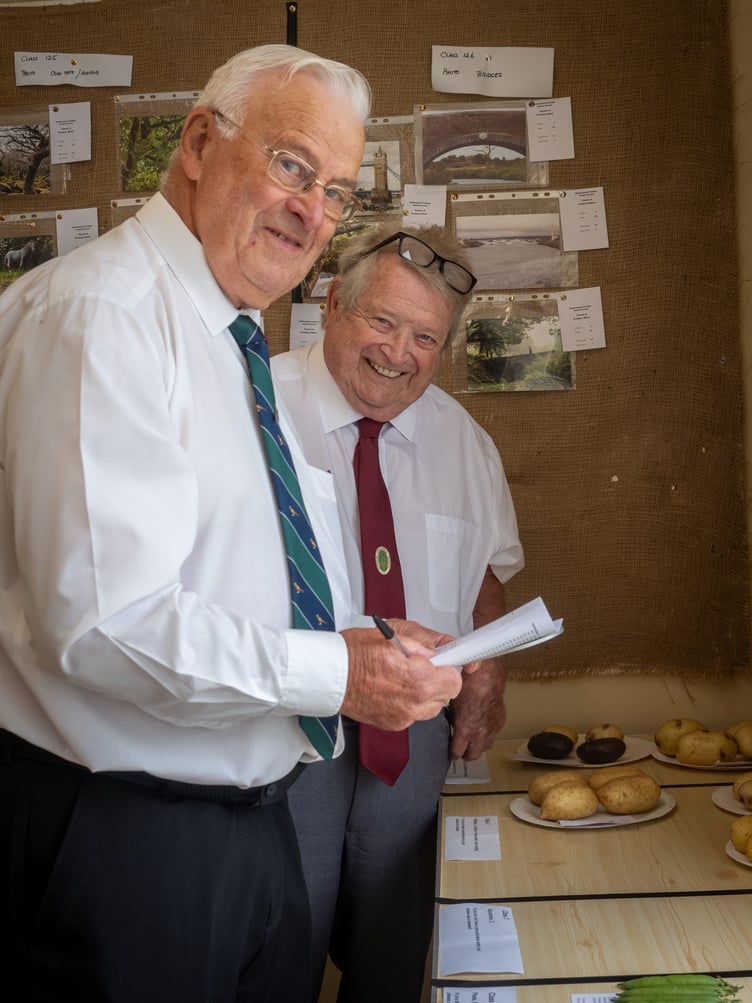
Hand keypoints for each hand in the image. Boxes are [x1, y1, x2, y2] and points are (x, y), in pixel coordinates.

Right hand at [339, 625, 461, 730]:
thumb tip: (439, 645)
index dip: (451, 667)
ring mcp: (404, 717)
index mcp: (418, 678)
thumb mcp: (391, 633)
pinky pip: (414, 713)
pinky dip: (410, 702)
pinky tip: (393, 687)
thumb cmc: (353, 654)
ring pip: (431, 707)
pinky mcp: (394, 724)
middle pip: (446, 695)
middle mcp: (414, 703)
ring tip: (404, 676)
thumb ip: (422, 640)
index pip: (455, 679)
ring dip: (426, 692)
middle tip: (420, 665)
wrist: (328, 677)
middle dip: (438, 679)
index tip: (448, 662)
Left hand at [448, 657, 506, 759]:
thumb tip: (453, 728)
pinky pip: (493, 734)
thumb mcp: (453, 707)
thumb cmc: (467, 687)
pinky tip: (483, 725)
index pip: (457, 752)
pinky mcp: (500, 723)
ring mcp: (492, 729)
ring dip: (479, 745)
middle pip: (473, 756)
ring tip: (473, 740)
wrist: (485, 677)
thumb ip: (454, 722)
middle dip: (466, 754)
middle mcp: (479, 734)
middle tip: (462, 750)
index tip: (452, 753)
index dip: (453, 753)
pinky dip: (488, 733)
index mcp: (465, 730)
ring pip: (485, 747)